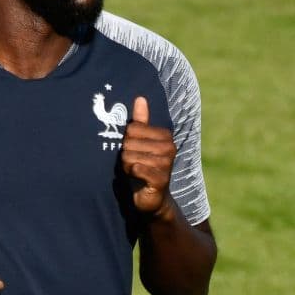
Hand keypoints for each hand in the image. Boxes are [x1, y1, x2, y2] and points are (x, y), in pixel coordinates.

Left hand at [121, 97, 176, 218]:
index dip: (127, 140)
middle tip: (134, 163)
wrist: (151, 196)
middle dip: (125, 154)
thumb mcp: (140, 142)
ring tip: (135, 171)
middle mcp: (169, 148)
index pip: (133, 128)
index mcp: (165, 136)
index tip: (135, 150)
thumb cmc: (143, 165)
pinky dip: (131, 173)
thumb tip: (140, 98)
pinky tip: (137, 177)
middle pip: (129, 142)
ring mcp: (166, 164)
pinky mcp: (160, 180)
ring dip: (127, 166)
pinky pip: (136, 168)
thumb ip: (141, 121)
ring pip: (130, 156)